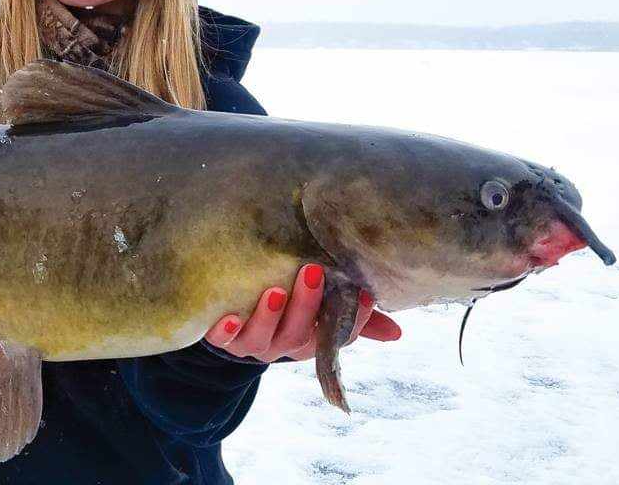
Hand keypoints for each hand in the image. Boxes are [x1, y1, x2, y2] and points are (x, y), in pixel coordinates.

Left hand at [202, 263, 401, 361]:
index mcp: (308, 340)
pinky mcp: (221, 338)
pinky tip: (229, 318)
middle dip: (307, 306)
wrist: (230, 321)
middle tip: (313, 273)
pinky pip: (221, 340)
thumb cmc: (282, 308)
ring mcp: (249, 343)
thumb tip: (397, 331)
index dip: (354, 321)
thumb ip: (348, 313)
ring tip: (274, 292)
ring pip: (261, 338)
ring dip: (268, 317)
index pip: (337, 337)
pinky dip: (225, 331)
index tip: (366, 296)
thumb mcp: (317, 309)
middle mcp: (280, 345)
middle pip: (297, 334)